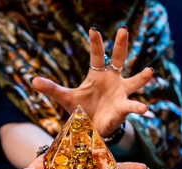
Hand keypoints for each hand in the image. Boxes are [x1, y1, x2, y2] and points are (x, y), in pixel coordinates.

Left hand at [31, 26, 152, 136]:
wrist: (91, 127)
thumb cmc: (81, 109)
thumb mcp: (66, 97)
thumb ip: (52, 88)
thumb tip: (32, 80)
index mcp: (97, 74)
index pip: (97, 56)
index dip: (96, 43)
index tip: (93, 29)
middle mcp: (112, 80)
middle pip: (119, 59)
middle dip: (121, 45)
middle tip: (123, 30)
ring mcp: (120, 93)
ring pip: (133, 82)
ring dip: (141, 77)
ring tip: (149, 72)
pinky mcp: (123, 108)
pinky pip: (132, 106)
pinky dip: (138, 107)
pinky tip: (144, 108)